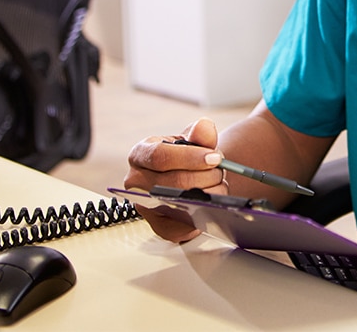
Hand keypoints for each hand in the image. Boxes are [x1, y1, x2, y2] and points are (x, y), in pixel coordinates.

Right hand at [125, 118, 228, 241]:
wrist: (189, 173)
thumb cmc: (188, 155)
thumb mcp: (193, 139)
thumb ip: (201, 133)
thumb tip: (205, 127)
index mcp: (140, 154)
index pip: (159, 156)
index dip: (190, 157)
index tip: (214, 158)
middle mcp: (136, 181)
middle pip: (173, 183)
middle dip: (205, 177)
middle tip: (220, 172)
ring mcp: (145, 205)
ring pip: (179, 204)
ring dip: (208, 196)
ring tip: (219, 185)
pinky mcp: (157, 225)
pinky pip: (179, 229)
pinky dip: (199, 218)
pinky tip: (212, 207)